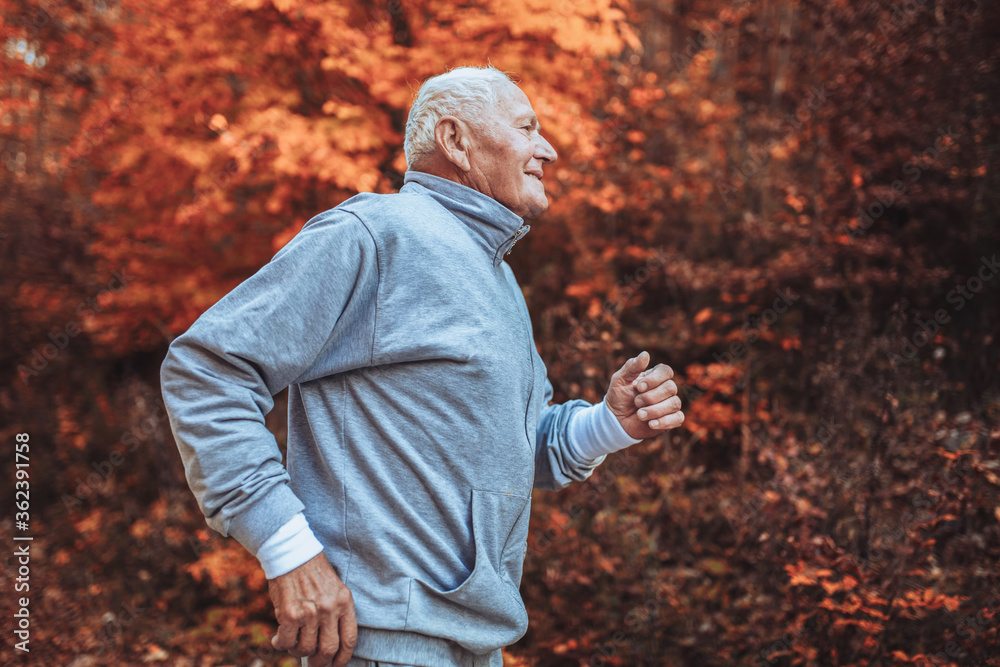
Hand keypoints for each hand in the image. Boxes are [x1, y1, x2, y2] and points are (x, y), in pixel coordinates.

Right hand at [268, 552, 356, 666]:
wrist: (291, 553)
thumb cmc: (312, 571)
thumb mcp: (333, 588)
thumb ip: (334, 612)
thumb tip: (327, 642)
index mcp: (344, 601)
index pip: (349, 639)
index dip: (343, 657)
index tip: (337, 664)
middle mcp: (330, 608)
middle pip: (328, 649)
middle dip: (320, 662)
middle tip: (314, 662)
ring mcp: (310, 612)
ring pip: (305, 648)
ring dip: (297, 651)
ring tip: (293, 644)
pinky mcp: (290, 614)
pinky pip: (286, 641)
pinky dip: (281, 644)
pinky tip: (278, 639)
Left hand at [605, 351, 683, 439]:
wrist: (616, 421)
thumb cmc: (618, 397)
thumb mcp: (620, 380)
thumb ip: (632, 367)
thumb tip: (645, 354)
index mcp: (655, 376)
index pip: (666, 371)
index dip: (654, 379)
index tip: (638, 387)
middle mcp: (665, 389)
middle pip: (671, 387)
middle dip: (650, 397)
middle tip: (636, 402)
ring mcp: (669, 404)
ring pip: (674, 403)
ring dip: (654, 410)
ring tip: (639, 415)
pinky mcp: (671, 419)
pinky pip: (678, 418)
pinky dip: (664, 421)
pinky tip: (651, 424)